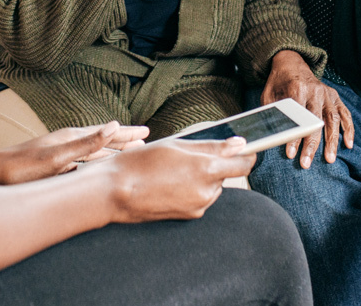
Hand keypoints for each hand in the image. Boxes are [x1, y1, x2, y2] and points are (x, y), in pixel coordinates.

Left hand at [0, 122, 148, 184]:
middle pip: (103, 140)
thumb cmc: (21, 169)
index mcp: (71, 138)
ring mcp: (59, 151)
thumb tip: (114, 125)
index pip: (108, 134)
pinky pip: (82, 160)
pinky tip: (94, 167)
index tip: (147, 132)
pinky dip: (96, 161)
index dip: (128, 134)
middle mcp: (67, 142)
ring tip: (126, 150)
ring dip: (111, 150)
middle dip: (124, 140)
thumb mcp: (57, 158)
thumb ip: (87, 143)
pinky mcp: (52, 163)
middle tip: (144, 139)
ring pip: (93, 151)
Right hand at [106, 137, 254, 222]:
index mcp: (205, 169)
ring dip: (203, 178)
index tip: (244, 148)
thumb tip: (239, 143)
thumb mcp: (177, 145)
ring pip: (212, 187)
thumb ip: (212, 145)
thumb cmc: (142, 162)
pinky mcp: (188, 216)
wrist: (115, 191)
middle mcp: (206, 191)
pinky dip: (192, 189)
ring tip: (174, 170)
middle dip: (214, 165)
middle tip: (187, 156)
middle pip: (226, 175)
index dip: (246, 155)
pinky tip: (170, 183)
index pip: (243, 163)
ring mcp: (198, 206)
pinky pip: (200, 198)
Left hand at [261, 50, 352, 167]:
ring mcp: (327, 94)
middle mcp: (315, 91)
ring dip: (332, 141)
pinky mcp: (335, 96)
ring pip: (332, 120)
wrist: (291, 63)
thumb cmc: (278, 82)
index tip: (290, 154)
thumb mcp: (269, 95)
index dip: (294, 137)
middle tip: (307, 163)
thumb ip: (272, 113)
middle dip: (312, 145)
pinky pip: (344, 114)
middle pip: (316, 121)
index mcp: (298, 88)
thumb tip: (271, 136)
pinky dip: (348, 129)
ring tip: (330, 159)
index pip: (297, 118)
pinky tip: (348, 144)